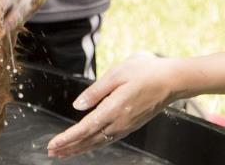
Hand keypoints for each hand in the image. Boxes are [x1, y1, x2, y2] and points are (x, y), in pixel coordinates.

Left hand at [47, 53, 180, 157]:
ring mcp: (126, 126)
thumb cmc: (145, 72)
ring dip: (80, 148)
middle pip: (89, 140)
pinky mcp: (131, 125)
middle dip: (69, 147)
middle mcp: (119, 122)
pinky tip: (87, 145)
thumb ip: (95, 91)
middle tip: (52, 152)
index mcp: (113, 109)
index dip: (68, 138)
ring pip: (98, 142)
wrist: (172, 80)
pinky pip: (108, 139)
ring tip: (64, 152)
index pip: (85, 128)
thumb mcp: (116, 74)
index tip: (53, 144)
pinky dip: (93, 144)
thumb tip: (77, 106)